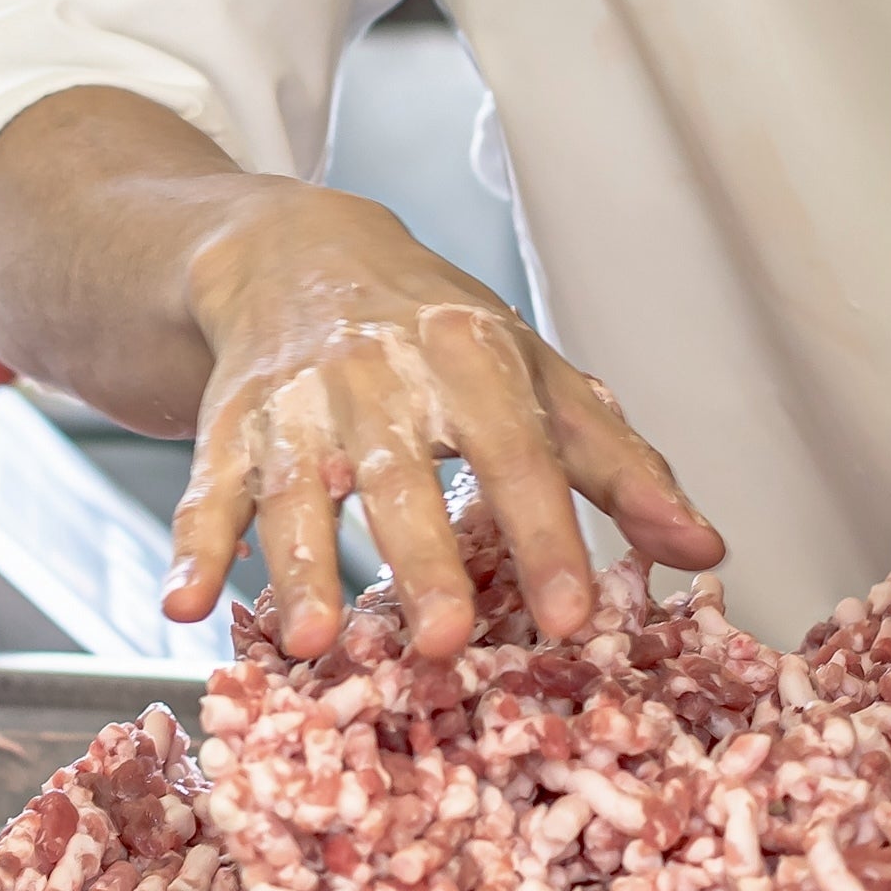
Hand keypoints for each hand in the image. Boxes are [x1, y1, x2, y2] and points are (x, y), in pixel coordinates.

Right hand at [168, 181, 721, 661]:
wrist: (294, 248)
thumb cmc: (436, 331)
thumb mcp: (537, 373)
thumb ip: (618, 462)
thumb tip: (703, 545)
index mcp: (469, 355)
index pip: (516, 450)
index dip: (548, 533)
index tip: (575, 617)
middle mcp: (376, 374)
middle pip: (401, 475)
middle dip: (418, 560)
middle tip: (444, 643)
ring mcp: (294, 400)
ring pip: (296, 488)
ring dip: (300, 564)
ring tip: (310, 641)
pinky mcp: (229, 423)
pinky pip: (206, 488)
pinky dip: (193, 548)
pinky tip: (188, 606)